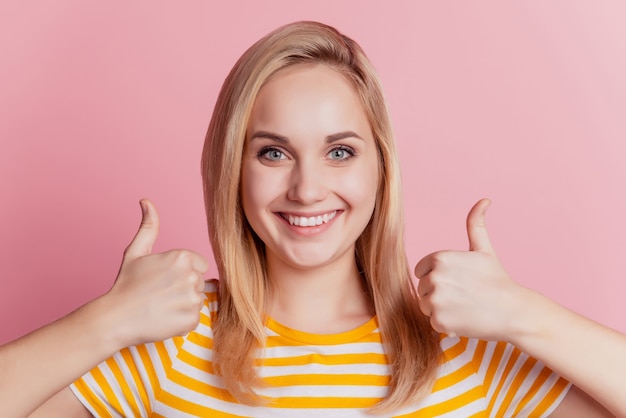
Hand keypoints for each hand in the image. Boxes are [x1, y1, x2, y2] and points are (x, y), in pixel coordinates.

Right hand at [104, 199, 208, 346]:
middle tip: (160, 294)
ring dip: (183, 305)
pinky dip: (181, 321)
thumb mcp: (136, 252)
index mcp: (182, 257)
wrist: (115, 319)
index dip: (181, 273)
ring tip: (161, 306)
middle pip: (199, 282)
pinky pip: (194, 318)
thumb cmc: (126, 285)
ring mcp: (192, 298)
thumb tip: (146, 201)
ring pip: (197, 300)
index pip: (199, 265)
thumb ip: (148, 226)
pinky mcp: (192, 319)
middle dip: (183, 288)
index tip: (163, 280)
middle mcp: (191, 275)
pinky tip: (164, 318)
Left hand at [414, 198, 524, 339]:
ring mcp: (435, 300)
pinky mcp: (438, 321)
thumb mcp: (484, 249)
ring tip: (464, 306)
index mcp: (439, 258)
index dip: (438, 277)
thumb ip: (476, 224)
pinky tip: (464, 319)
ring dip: (440, 309)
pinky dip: (446, 324)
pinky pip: (433, 322)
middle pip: (422, 289)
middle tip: (464, 295)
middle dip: (439, 293)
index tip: (457, 281)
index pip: (421, 271)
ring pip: (425, 306)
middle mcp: (434, 277)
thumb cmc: (497, 279)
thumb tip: (484, 200)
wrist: (514, 310)